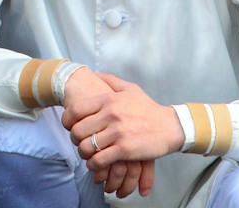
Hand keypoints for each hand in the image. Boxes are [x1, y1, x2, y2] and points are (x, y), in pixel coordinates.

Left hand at [63, 72, 156, 198]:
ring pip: (86, 147)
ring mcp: (117, 132)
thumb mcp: (131, 89)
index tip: (70, 127)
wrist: (170, 127)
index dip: (67, 121)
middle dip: (75, 140)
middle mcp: (111, 114)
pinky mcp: (124, 149)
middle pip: (77, 131)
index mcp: (109, 99)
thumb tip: (94, 74)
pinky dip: (94, 164)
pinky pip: (98, 160)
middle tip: (81, 142)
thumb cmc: (149, 109)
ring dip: (84, 154)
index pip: (75, 111)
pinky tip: (98, 163)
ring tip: (89, 154)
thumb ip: (110, 81)